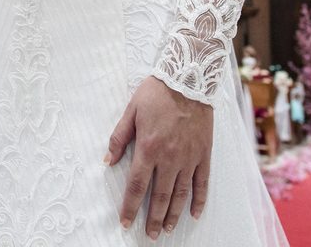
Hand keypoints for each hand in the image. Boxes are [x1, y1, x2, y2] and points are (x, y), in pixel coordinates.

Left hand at [105, 76, 212, 239]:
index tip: (126, 221)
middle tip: (150, 234)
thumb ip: (118, 138)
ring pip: (180, 193)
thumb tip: (107, 161)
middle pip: (160, 196)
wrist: (188, 79)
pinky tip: (194, 213)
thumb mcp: (131, 111)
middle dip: (153, 218)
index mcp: (148, 147)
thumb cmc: (157, 93)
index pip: (136, 185)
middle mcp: (169, 157)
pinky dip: (199, 200)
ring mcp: (189, 157)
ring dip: (174, 214)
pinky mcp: (203, 154)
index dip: (130, 206)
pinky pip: (202, 182)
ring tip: (169, 229)